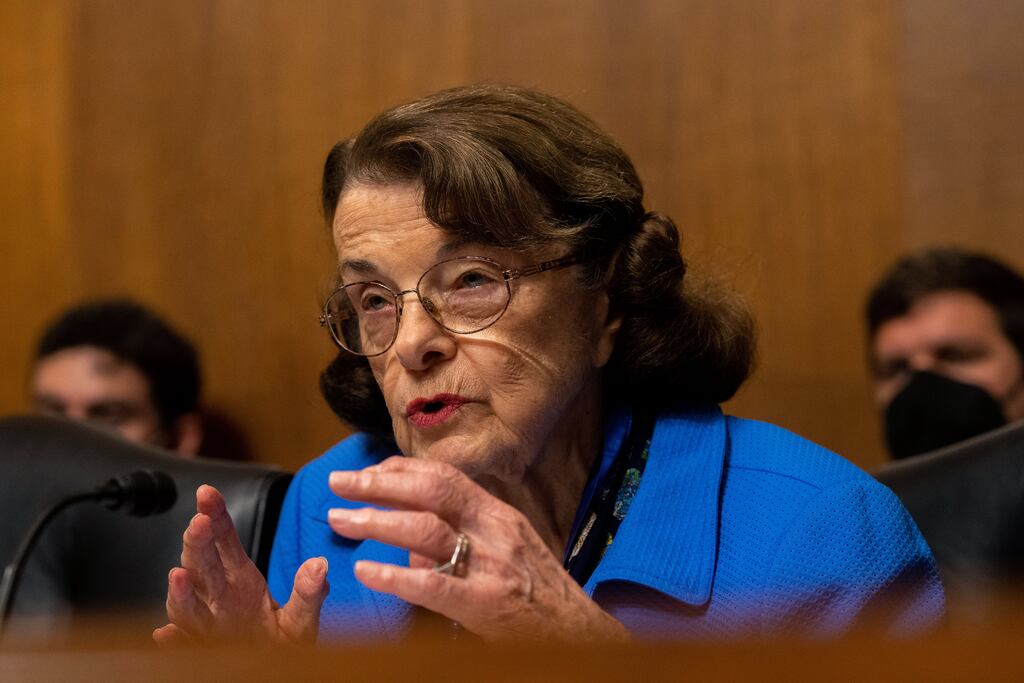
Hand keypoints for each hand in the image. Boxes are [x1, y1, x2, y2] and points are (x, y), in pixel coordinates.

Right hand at [153, 485, 328, 645]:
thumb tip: (320, 565)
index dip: (215, 516)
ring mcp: (210, 626)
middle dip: (198, 544)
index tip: (207, 493)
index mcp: (240, 579)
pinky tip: (166, 634)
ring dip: (181, 592)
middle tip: (199, 524)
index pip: (224, 541)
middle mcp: (219, 598)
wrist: (276, 672)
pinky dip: (176, 641)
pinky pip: (187, 646)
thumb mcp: (302, 618)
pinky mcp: (206, 652)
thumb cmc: (283, 643)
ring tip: (178, 576)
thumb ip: (309, 593)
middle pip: (202, 566)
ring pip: (188, 606)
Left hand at [327, 456, 629, 642]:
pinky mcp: (485, 604)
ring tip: (340, 520)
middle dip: (379, 483)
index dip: (401, 469)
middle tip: (338, 482)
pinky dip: (396, 577)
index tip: (368, 470)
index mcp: (498, 514)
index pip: (444, 477)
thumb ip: (463, 538)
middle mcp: (494, 530)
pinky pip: (434, 586)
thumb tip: (410, 547)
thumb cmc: (537, 591)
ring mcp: (490, 566)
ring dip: (377, 522)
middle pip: (430, 493)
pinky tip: (366, 571)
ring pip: (426, 531)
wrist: (578, 632)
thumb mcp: (506, 550)